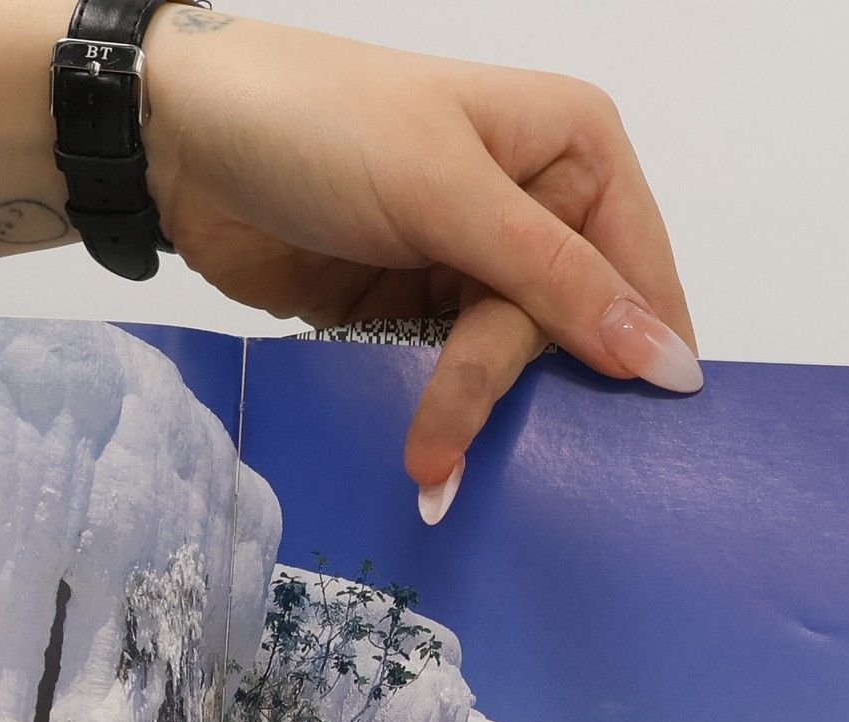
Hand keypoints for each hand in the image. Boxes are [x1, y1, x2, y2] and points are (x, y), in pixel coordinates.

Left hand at [143, 10, 698, 515]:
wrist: (188, 145)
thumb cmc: (323, 128)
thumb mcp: (447, 193)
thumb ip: (553, 278)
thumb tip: (660, 356)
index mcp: (574, 150)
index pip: (638, 266)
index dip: (637, 346)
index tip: (639, 434)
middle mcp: (537, 208)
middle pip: (566, 328)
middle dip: (515, 383)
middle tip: (460, 442)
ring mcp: (473, 265)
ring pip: (507, 362)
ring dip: (469, 412)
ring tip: (428, 467)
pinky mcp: (416, 313)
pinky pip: (451, 378)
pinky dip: (438, 414)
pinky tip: (426, 460)